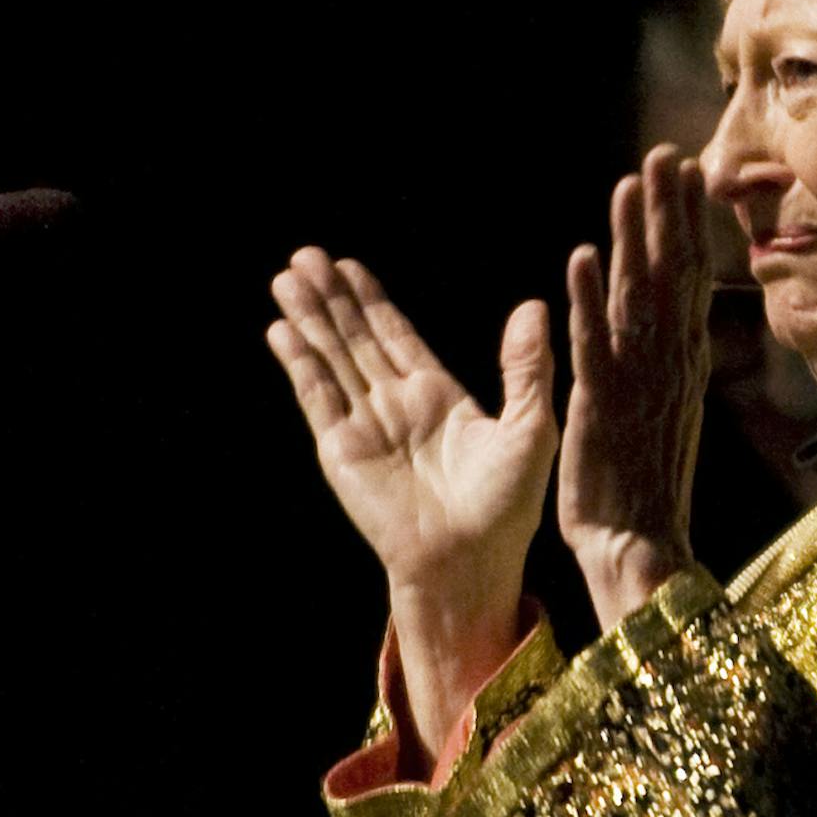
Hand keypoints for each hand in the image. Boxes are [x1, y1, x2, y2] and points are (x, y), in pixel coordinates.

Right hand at [267, 247, 555, 762]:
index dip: (371, 301)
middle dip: (331, 299)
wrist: (470, 561)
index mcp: (439, 398)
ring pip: (332, 359)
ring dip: (309, 320)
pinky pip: (317, 396)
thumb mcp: (530, 428)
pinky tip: (282, 330)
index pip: (396, 337)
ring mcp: (366, 427)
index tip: (348, 266)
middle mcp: (397, 407)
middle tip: (304, 255)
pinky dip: (300, 362)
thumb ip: (525, 368)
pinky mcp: (343, 451)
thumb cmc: (507, 506)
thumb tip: (533, 307)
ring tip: (285, 277)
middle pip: (356, 339)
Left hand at [560, 146, 712, 628]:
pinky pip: (595, 345)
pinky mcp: (602, 408)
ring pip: (638, 297)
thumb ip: (664, 363)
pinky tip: (580, 255)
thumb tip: (668, 321)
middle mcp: (669, 366)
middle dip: (669, 212)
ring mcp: (638, 385)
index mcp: (682, 366)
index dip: (686, 223)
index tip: (688, 171)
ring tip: (630, 181)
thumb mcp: (661, 414)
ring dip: (633, 238)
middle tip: (669, 152)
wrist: (640, 551)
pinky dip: (588, 300)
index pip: (688, 279)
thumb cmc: (644, 488)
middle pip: (674, 274)